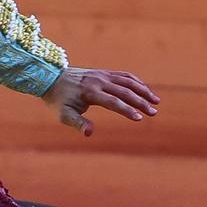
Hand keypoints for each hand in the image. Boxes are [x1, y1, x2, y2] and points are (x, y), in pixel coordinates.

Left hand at [40, 67, 159, 135]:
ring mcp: (102, 75)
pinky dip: (136, 82)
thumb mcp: (63, 115)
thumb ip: (78, 123)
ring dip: (143, 90)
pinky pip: (124, 76)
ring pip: (128, 81)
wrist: (50, 78)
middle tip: (153, 112)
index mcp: (90, 93)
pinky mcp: (104, 73)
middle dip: (141, 102)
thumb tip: (89, 133)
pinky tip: (145, 90)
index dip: (127, 110)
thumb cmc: (58, 100)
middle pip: (125, 91)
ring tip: (156, 101)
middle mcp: (99, 81)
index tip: (139, 118)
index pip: (113, 102)